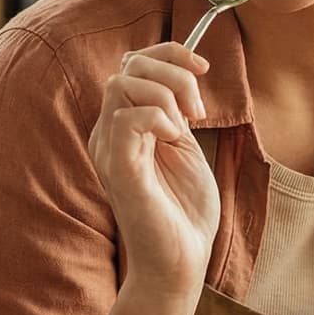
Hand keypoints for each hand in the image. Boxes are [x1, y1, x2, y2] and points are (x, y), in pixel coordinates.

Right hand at [87, 43, 220, 298]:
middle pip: (128, 66)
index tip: (204, 67)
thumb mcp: (184, 147)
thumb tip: (183, 74)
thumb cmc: (184, 210)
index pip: (132, 64)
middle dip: (174, 72)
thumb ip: (176, 112)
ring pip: (122, 83)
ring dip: (167, 93)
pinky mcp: (117, 168)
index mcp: (124, 125)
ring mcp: (109, 149)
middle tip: (198, 110)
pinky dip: (158, 117)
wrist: (181, 260)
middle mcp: (109, 132)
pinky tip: (175, 139)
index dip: (169, 54)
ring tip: (187, 126)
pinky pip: (126, 117)